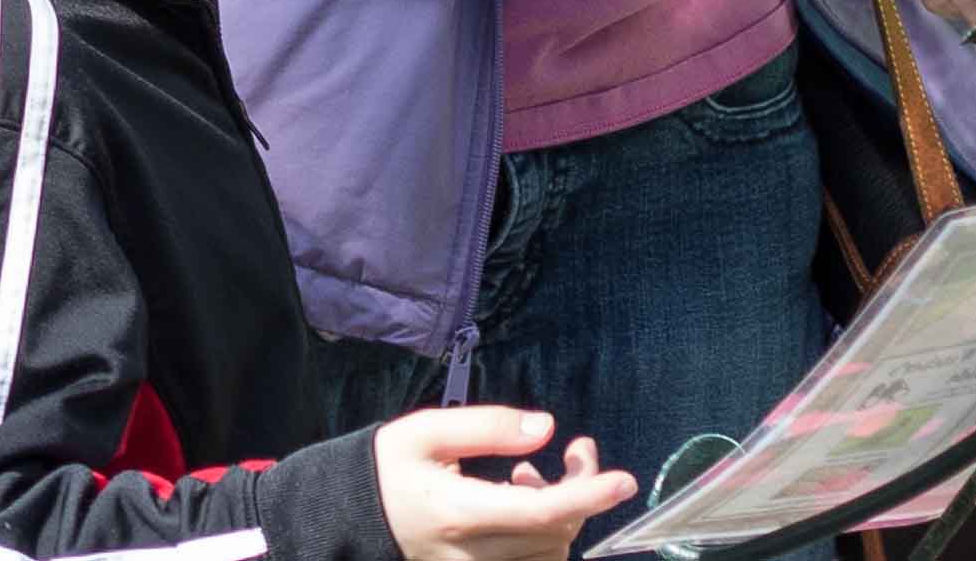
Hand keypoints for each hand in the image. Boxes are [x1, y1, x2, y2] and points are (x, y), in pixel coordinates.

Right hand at [378, 405, 634, 560]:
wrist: (350, 515)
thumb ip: (488, 427)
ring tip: (531, 474)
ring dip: (562, 513)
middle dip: (580, 491)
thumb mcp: (427, 431)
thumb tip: (547, 429)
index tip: (625, 481)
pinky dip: (544, 534)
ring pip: (550, 554)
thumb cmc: (387, 467)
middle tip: (578, 451)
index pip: (541, 511)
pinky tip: (523, 502)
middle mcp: (473, 555)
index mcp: (458, 513)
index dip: (588, 496)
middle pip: (555, 534)